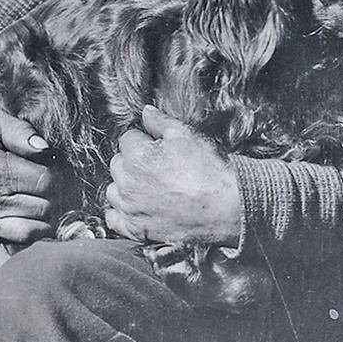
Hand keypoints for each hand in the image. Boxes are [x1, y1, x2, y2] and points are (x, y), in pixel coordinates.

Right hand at [0, 107, 56, 253]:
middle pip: (44, 208)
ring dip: (42, 222)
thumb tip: (46, 150)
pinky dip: (16, 260)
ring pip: (31, 232)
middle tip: (43, 189)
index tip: (47, 170)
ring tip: (38, 208)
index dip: (54, 175)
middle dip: (51, 197)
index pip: (46, 182)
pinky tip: (28, 246)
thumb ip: (21, 131)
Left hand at [105, 105, 242, 248]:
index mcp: (137, 157)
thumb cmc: (210, 172)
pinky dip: (119, 213)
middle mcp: (128, 183)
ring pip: (113, 190)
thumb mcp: (187, 136)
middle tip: (155, 166)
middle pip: (118, 164)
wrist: (229, 209)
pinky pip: (113, 219)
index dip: (143, 140)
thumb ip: (160, 122)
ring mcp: (131, 209)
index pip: (127, 139)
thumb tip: (145, 112)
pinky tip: (133, 208)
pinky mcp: (137, 229)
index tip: (156, 147)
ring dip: (125, 186)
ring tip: (147, 187)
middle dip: (132, 161)